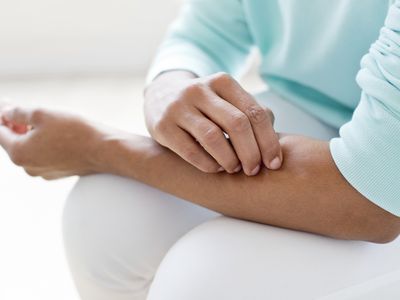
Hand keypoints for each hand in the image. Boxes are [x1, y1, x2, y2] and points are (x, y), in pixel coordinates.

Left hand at [0, 105, 102, 179]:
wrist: (102, 150)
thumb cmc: (74, 132)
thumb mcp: (42, 113)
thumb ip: (18, 112)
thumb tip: (7, 113)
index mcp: (19, 153)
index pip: (0, 132)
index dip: (2, 117)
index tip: (6, 107)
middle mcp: (27, 166)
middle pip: (13, 142)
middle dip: (14, 125)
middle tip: (16, 109)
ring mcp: (43, 172)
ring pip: (29, 149)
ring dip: (29, 134)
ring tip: (38, 119)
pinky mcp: (57, 172)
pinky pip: (43, 156)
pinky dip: (43, 144)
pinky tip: (54, 133)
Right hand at [144, 71, 281, 175]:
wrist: (161, 96)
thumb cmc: (204, 104)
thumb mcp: (227, 100)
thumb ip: (251, 114)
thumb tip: (274, 143)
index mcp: (222, 82)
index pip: (254, 112)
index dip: (268, 141)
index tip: (274, 163)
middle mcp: (199, 90)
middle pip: (237, 124)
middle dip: (251, 152)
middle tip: (254, 170)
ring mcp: (178, 107)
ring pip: (213, 137)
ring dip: (229, 159)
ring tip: (234, 168)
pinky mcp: (162, 126)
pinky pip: (190, 151)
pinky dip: (208, 164)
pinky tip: (216, 168)